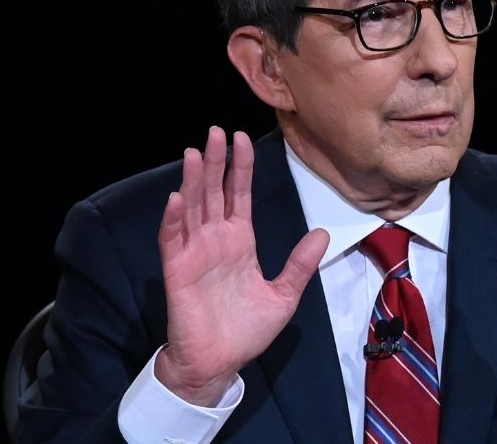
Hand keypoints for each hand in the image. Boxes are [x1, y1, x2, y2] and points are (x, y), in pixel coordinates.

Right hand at [155, 127, 328, 405]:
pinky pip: (173, 240)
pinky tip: (178, 197)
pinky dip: (174, 219)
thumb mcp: (284, 295)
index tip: (241, 138)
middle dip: (215, 162)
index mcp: (240, 241)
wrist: (219, 364)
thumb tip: (323, 233)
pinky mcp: (178, 271)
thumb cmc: (246, 331)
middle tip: (215, 131)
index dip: (240, 167)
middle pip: (214, 192)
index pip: (238, 195)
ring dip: (192, 181)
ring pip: (192, 208)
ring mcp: (195, 253)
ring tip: (195, 153)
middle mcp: (215, 240)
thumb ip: (300, 263)